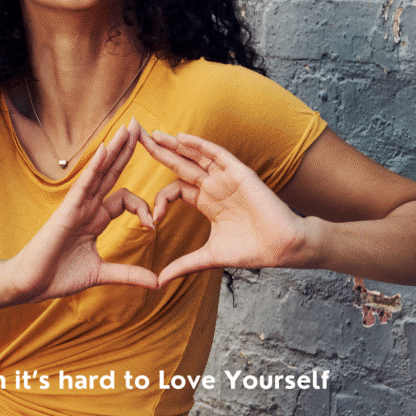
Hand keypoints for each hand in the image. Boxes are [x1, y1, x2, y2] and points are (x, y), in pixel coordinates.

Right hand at [3, 118, 158, 303]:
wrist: (30, 284)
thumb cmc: (58, 276)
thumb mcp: (101, 274)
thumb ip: (128, 274)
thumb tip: (157, 282)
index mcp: (95, 219)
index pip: (125, 199)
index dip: (143, 207)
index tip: (152, 226)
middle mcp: (87, 207)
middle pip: (112, 172)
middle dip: (127, 150)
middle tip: (142, 126)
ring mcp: (77, 206)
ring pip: (100, 171)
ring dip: (116, 149)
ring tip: (130, 127)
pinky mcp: (67, 210)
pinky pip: (84, 184)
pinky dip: (95, 166)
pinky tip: (106, 148)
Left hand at [140, 130, 312, 286]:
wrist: (281, 248)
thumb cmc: (251, 250)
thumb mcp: (208, 257)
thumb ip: (183, 265)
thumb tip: (158, 282)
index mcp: (206, 202)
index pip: (174, 190)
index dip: (159, 200)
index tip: (152, 221)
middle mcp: (213, 186)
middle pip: (179, 164)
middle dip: (157, 151)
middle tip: (134, 137)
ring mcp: (225, 178)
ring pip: (195, 155)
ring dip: (174, 144)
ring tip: (152, 133)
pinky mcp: (239, 173)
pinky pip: (216, 154)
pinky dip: (198, 145)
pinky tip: (180, 138)